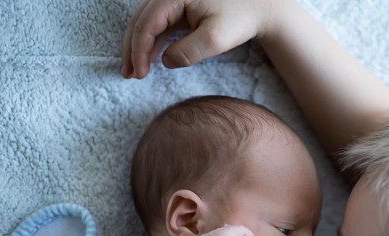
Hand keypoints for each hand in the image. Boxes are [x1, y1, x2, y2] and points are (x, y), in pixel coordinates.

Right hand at [122, 0, 275, 78]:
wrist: (260, 7)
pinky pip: (160, 23)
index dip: (138, 50)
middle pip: (140, 20)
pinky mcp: (181, 6)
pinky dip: (153, 41)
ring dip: (140, 46)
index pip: (146, 23)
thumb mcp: (215, 40)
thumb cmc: (240, 19)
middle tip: (128, 75)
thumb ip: (188, 52)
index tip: (139, 74)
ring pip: (147, 22)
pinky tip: (150, 59)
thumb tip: (164, 61)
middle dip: (132, 49)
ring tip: (136, 71)